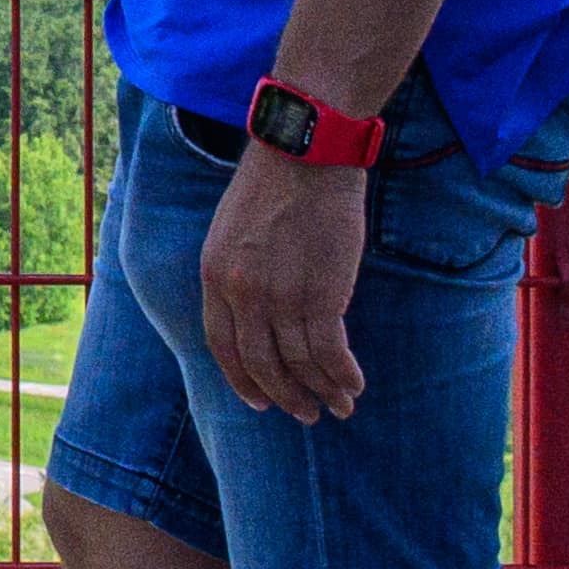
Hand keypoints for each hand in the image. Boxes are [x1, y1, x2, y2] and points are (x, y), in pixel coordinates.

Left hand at [199, 135, 372, 424]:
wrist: (305, 155)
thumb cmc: (274, 186)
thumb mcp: (231, 231)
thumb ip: (235, 274)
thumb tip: (254, 315)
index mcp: (214, 277)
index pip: (223, 347)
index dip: (243, 380)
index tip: (261, 401)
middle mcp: (241, 295)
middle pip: (261, 364)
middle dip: (285, 397)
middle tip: (304, 414)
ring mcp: (280, 298)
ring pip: (299, 364)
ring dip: (321, 392)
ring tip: (339, 407)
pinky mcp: (321, 296)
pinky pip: (329, 352)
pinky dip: (342, 375)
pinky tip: (354, 385)